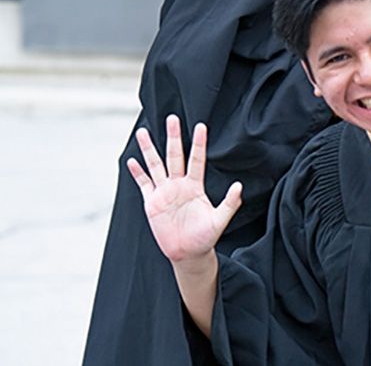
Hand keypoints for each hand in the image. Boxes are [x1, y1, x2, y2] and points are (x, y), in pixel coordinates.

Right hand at [127, 114, 241, 265]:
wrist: (188, 252)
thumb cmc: (206, 237)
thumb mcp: (220, 220)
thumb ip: (229, 203)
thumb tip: (238, 186)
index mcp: (195, 186)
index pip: (196, 159)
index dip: (199, 143)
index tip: (201, 126)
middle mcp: (179, 185)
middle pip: (174, 155)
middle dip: (173, 137)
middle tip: (172, 117)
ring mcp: (164, 192)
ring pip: (155, 165)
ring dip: (149, 149)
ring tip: (143, 131)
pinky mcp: (152, 202)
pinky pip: (144, 184)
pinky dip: (137, 173)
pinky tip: (132, 160)